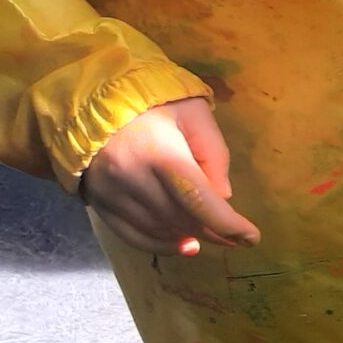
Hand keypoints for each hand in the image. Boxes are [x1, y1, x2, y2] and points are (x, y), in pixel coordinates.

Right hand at [82, 98, 259, 257]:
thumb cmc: (151, 101)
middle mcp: (131, 178)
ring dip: (188, 237)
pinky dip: (159, 243)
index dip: (227, 224)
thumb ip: (213, 153)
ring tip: (210, 236)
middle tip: (235, 237)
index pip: (198, 200)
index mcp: (159, 152)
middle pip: (179, 218)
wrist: (92, 99)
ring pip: (157, 230)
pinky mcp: (97, 201)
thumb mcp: (194, 113)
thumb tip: (221, 196)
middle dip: (213, 232)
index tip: (251, 238)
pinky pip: (130, 234)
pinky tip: (181, 244)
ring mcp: (110, 192)